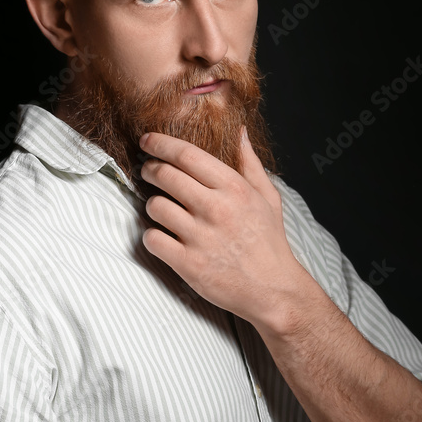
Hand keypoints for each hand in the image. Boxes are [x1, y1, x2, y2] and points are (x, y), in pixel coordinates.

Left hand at [138, 127, 309, 327]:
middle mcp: (216, 209)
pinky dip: (153, 237)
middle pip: (165, 176)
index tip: (147, 141)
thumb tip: (240, 131)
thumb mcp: (267, 197)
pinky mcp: (188, 264)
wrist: (274, 290)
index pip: (187, 155)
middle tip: (148, 171)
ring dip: (153, 206)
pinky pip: (152, 239)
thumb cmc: (269, 242)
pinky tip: (164, 238)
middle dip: (150, 170)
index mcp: (234, 188)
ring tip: (164, 211)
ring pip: (155, 206)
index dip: (161, 144)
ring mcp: (200, 237)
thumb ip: (250, 163)